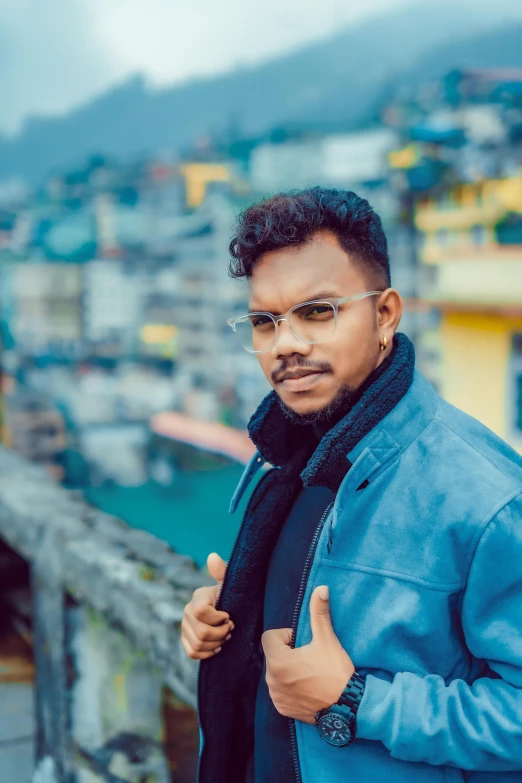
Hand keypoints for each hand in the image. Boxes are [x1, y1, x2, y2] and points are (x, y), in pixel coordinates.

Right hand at [181, 552, 234, 659]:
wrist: (230, 609)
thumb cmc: (233, 595)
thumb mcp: (231, 583)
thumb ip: (223, 571)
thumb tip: (212, 556)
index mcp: (198, 597)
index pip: (200, 612)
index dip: (217, 618)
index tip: (229, 616)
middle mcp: (187, 610)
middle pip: (201, 632)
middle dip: (220, 634)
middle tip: (231, 629)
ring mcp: (185, 626)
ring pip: (197, 644)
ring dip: (215, 644)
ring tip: (226, 636)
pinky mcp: (185, 639)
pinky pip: (191, 652)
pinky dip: (206, 653)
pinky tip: (217, 647)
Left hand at [261, 585, 353, 723]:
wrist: (348, 708)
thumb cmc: (336, 672)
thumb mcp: (327, 639)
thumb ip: (319, 613)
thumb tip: (320, 588)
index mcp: (278, 661)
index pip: (269, 637)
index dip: (285, 636)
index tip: (302, 642)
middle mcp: (272, 680)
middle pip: (273, 654)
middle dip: (287, 652)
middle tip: (309, 658)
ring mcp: (276, 697)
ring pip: (276, 672)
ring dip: (287, 670)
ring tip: (309, 673)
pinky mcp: (282, 709)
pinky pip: (279, 690)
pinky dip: (289, 687)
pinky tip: (307, 688)